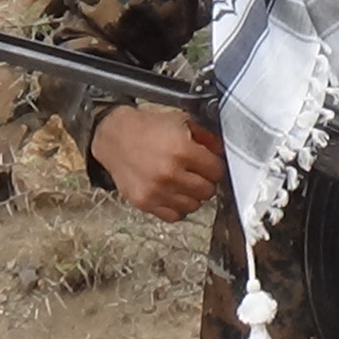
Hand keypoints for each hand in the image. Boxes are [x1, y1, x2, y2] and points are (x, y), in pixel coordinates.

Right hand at [90, 105, 226, 221]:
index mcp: (182, 150)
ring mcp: (156, 191)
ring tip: (185, 183)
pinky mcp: (145, 202)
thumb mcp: (182, 122)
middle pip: (207, 190)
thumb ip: (207, 137)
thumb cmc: (148, 128)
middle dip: (206, 181)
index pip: (217, 170)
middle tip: (198, 173)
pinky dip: (177, 207)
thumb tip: (223, 152)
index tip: (210, 164)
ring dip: (193, 196)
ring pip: (193, 206)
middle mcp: (170, 173)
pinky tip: (174, 194)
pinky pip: (174, 216)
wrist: (115, 136)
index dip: (216, 166)